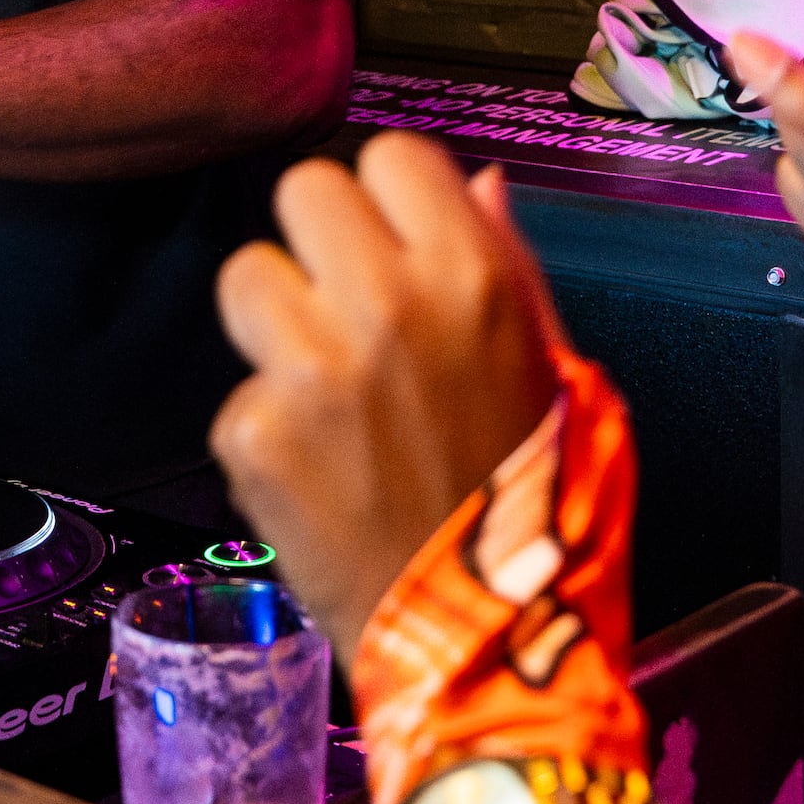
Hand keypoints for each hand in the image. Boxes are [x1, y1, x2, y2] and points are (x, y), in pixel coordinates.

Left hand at [210, 130, 565, 649]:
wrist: (488, 649)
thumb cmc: (542, 514)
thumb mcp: (564, 377)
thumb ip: (512, 269)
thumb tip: (482, 181)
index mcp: (475, 279)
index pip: (388, 154)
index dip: (388, 200)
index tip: (394, 245)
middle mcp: (389, 306)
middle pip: (301, 191)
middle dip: (319, 245)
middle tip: (346, 311)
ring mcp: (312, 370)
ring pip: (246, 276)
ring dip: (278, 324)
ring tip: (327, 394)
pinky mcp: (255, 435)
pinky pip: (239, 393)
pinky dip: (270, 433)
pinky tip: (322, 476)